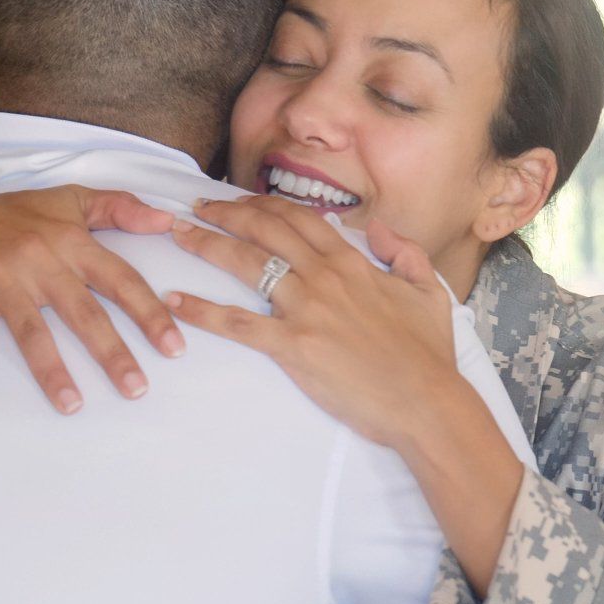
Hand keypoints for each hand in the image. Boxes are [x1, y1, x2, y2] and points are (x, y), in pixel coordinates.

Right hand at [0, 182, 185, 411]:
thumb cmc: (12, 214)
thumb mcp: (68, 201)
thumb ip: (120, 208)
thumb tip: (167, 218)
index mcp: (70, 243)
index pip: (120, 280)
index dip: (150, 313)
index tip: (174, 347)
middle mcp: (39, 262)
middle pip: (82, 312)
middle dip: (111, 353)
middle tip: (136, 389)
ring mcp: (0, 281)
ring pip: (31, 331)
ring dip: (51, 371)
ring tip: (72, 406)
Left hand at [163, 195, 460, 448]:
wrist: (426, 402)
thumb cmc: (428, 353)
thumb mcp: (429, 291)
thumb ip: (404, 252)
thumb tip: (377, 230)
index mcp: (352, 263)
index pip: (299, 219)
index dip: (262, 205)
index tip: (237, 201)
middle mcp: (324, 277)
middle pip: (264, 230)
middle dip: (224, 213)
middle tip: (195, 207)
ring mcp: (306, 310)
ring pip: (245, 264)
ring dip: (205, 244)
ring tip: (177, 234)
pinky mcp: (292, 347)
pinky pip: (238, 324)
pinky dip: (202, 311)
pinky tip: (174, 302)